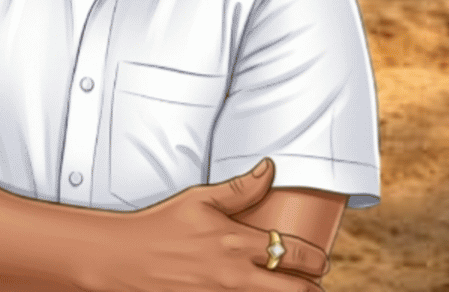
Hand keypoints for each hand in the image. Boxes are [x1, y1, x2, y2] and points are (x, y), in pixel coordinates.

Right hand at [81, 160, 329, 291]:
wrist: (127, 256)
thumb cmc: (161, 224)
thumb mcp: (198, 199)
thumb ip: (239, 188)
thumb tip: (269, 168)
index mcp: (234, 241)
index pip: (291, 252)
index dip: (315, 259)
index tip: (321, 259)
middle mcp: (234, 274)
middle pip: (292, 289)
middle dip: (312, 287)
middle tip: (317, 281)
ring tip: (298, 291)